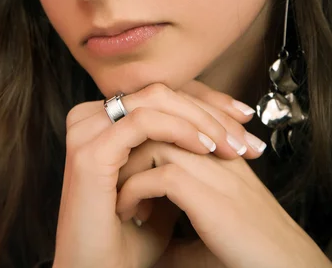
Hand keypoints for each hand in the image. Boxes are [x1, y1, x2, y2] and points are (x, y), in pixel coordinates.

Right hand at [52, 81, 263, 267]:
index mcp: (105, 122)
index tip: (242, 118)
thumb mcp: (163, 188)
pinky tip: (204, 147)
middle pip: (162, 91)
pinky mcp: (91, 150)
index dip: (205, 102)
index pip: (163, 95)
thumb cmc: (128, 239)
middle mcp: (92, 118)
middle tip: (243, 134)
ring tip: (228, 144)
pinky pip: (143, 122)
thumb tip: (218, 136)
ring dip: (199, 118)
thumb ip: (178, 155)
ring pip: (155, 98)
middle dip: (209, 110)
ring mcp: (88, 131)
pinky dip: (178, 129)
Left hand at [116, 133, 331, 267]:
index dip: (143, 132)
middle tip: (109, 168)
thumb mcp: (207, 233)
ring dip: (127, 165)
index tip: (120, 159)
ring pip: (157, 140)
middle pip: (164, 118)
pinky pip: (160, 176)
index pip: (177, 117)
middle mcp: (218, 154)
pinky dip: (135, 192)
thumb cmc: (250, 255)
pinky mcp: (210, 195)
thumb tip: (147, 237)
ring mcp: (215, 170)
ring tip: (114, 192)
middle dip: (130, 141)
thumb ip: (177, 227)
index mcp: (220, 154)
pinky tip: (128, 213)